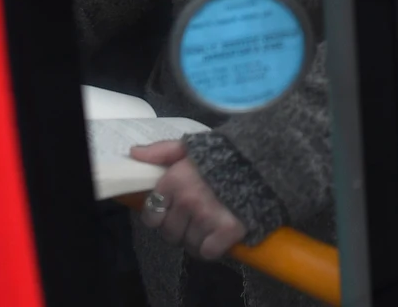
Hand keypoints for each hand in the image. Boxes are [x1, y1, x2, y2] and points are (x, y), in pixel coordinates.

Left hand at [133, 140, 247, 258]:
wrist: (264, 163)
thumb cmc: (224, 154)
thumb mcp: (191, 146)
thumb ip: (162, 150)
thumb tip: (134, 153)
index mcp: (175, 181)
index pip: (151, 214)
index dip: (161, 216)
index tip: (173, 211)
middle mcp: (187, 201)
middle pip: (169, 234)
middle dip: (179, 230)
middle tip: (194, 219)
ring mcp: (207, 217)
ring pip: (188, 245)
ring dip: (197, 239)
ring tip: (209, 225)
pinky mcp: (227, 231)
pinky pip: (208, 252)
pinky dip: (213, 248)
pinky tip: (220, 235)